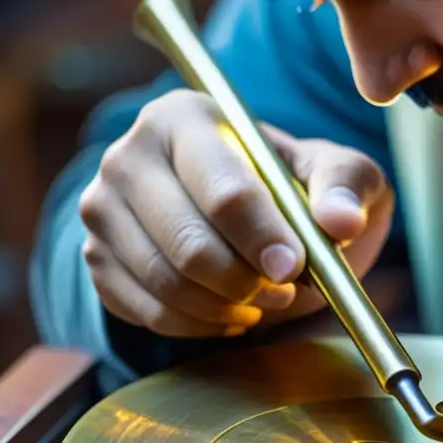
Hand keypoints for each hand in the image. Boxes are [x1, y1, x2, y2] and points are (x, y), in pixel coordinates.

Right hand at [79, 89, 393, 337]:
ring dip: (229, 307)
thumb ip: (345, 186)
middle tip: (286, 288)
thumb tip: (341, 221)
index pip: (224, 191)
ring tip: (266, 299)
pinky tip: (233, 311)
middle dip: (248, 281)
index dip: (264, 238)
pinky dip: (201, 325)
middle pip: (189, 244)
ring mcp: (103, 208)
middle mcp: (129, 155)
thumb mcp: (339, 173)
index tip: (294, 267)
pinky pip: (149, 313)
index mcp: (186, 117)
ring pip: (167, 283)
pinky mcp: (97, 258)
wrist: (251, 216)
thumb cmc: (295, 186)